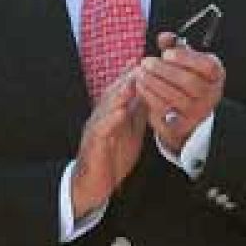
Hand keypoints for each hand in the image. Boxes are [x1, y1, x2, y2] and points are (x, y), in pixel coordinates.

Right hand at [69, 69, 147, 219]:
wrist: (94, 184)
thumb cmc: (112, 157)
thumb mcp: (131, 131)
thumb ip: (138, 113)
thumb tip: (151, 95)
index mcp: (112, 113)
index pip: (122, 90)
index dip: (132, 75)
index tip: (147, 62)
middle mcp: (102, 117)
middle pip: (113, 93)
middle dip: (126, 78)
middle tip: (141, 65)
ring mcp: (96, 129)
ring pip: (106, 107)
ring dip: (119, 94)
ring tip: (131, 83)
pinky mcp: (94, 143)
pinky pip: (102, 129)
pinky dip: (111, 119)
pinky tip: (121, 112)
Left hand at [137, 32, 224, 155]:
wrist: (189, 112)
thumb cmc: (186, 80)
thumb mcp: (186, 61)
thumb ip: (175, 46)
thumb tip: (164, 37)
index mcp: (215, 76)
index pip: (206, 66)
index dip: (186, 58)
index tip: (166, 53)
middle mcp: (211, 95)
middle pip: (189, 82)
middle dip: (164, 70)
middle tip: (146, 62)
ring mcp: (198, 112)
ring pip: (175, 98)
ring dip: (154, 83)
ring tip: (140, 73)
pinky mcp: (182, 125)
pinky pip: (164, 111)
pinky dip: (150, 98)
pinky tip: (140, 87)